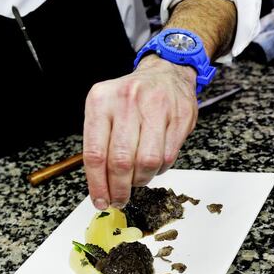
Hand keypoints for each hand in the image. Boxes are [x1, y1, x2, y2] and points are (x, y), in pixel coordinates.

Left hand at [83, 55, 197, 209]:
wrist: (166, 72)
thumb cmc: (130, 99)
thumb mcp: (104, 111)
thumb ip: (99, 144)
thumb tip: (98, 187)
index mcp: (101, 101)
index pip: (94, 153)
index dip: (97, 185)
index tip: (100, 201)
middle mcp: (127, 102)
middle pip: (120, 162)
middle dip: (119, 189)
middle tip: (119, 199)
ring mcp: (155, 107)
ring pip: (146, 163)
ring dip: (140, 180)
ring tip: (136, 179)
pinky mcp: (179, 117)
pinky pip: (167, 157)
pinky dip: (158, 170)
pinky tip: (152, 165)